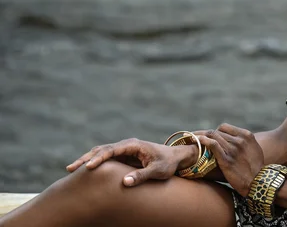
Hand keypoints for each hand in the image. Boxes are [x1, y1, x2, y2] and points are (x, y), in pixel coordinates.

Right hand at [66, 138, 197, 186]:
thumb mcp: (157, 171)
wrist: (175, 157)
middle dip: (86, 158)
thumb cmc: (167, 163)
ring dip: (87, 159)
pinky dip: (94, 162)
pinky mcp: (123, 156)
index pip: (112, 150)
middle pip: (102, 149)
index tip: (87, 167)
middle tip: (70, 168)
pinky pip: (105, 158)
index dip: (99, 158)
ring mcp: (124, 149)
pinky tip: (83, 170)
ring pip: (101, 152)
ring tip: (70, 169)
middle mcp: (126, 145)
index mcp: (134, 145)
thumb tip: (125, 182)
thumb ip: (142, 176)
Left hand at [198, 124, 263, 196]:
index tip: (210, 138)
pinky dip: (203, 140)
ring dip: (201, 136)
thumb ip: (244, 142)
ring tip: (191, 138)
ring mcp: (233, 149)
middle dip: (205, 134)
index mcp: (246, 135)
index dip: (215, 131)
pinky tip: (197, 140)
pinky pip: (213, 145)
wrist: (257, 183)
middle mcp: (240, 140)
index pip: (224, 127)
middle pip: (217, 132)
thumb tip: (233, 139)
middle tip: (195, 138)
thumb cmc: (256, 168)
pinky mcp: (226, 159)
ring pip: (213, 136)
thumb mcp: (254, 149)